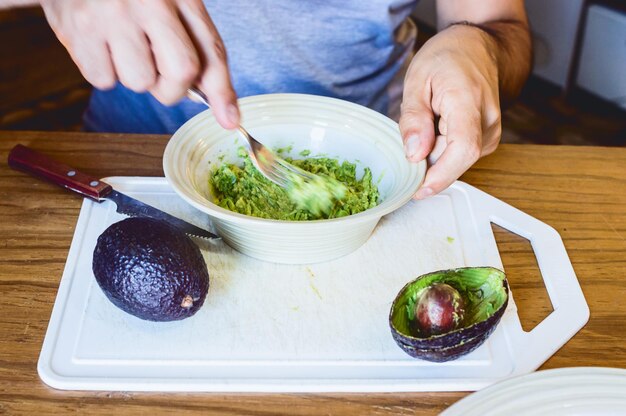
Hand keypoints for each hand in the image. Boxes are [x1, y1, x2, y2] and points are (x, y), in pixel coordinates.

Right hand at [39, 0, 238, 128]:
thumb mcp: (171, 3)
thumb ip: (194, 45)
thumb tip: (211, 100)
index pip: (210, 50)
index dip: (222, 91)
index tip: (229, 120)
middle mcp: (149, 2)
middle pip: (179, 74)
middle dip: (172, 88)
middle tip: (157, 71)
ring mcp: (112, 14)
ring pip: (139, 83)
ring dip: (133, 75)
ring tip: (122, 44)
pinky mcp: (77, 27)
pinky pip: (102, 80)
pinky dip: (103, 71)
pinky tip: (99, 44)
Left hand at [400, 24, 501, 198]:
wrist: (477, 46)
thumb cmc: (447, 57)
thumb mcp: (416, 80)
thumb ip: (413, 119)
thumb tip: (414, 155)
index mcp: (468, 102)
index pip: (463, 150)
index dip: (441, 176)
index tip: (419, 190)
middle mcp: (488, 121)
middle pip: (454, 160)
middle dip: (426, 160)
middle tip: (411, 133)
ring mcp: (491, 132)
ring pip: (455, 160)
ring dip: (433, 152)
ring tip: (429, 119)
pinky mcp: (487, 139)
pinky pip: (458, 154)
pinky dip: (441, 148)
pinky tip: (438, 126)